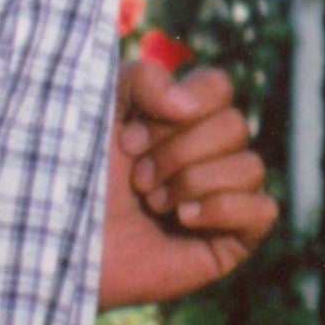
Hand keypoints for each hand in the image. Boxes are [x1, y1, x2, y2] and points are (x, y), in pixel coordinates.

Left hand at [99, 46, 280, 307]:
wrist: (61, 245)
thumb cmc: (75, 179)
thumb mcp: (100, 110)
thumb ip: (141, 79)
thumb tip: (188, 106)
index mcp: (184, 121)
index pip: (218, 88)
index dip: (178, 108)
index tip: (129, 139)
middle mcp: (210, 156)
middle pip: (234, 127)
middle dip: (177, 153)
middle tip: (138, 179)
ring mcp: (224, 198)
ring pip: (250, 167)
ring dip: (191, 183)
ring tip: (152, 204)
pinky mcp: (231, 241)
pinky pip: (264, 210)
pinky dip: (222, 209)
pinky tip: (183, 221)